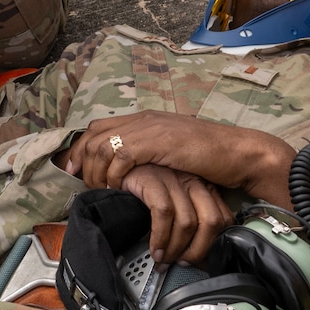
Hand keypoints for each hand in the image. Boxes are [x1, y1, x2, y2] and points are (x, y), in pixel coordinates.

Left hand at [58, 112, 295, 206]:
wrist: (237, 153)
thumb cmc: (208, 157)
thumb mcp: (171, 151)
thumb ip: (149, 153)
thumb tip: (126, 169)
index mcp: (145, 119)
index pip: (98, 127)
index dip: (80, 148)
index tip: (73, 170)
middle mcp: (144, 119)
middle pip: (93, 134)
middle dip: (81, 161)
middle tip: (84, 185)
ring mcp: (151, 128)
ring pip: (103, 145)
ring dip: (96, 171)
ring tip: (102, 190)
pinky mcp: (159, 141)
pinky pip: (122, 155)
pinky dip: (115, 174)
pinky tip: (121, 188)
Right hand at [120, 166, 232, 264]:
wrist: (116, 164)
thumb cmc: (144, 184)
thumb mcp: (173, 198)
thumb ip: (186, 217)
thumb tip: (191, 252)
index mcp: (203, 186)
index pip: (223, 218)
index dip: (213, 244)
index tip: (201, 260)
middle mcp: (192, 181)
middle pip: (211, 222)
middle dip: (198, 250)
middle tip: (184, 263)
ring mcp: (173, 180)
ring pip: (188, 222)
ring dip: (176, 249)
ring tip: (164, 260)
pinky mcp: (153, 180)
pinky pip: (163, 214)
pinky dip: (160, 238)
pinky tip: (155, 249)